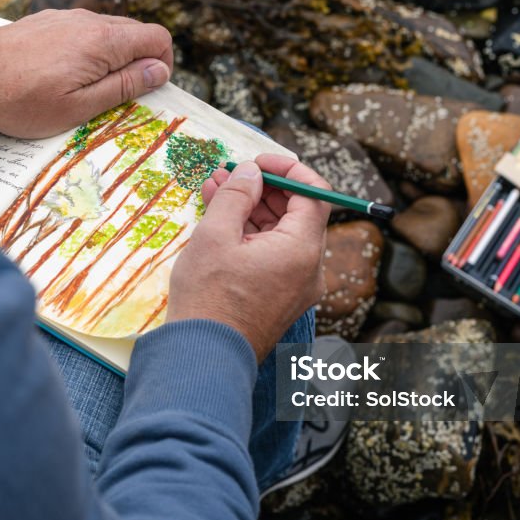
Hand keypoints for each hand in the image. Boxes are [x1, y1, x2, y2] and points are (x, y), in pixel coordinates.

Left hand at [0, 9, 173, 138]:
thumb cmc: (21, 101)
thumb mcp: (79, 107)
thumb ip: (124, 86)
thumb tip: (159, 71)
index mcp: (103, 41)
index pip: (157, 37)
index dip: (162, 65)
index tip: (146, 90)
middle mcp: (87, 21)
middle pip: (135, 34)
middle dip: (136, 64)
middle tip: (116, 98)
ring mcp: (65, 19)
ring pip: (108, 34)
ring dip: (110, 60)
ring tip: (85, 91)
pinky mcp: (47, 23)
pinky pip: (82, 34)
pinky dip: (86, 53)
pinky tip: (63, 77)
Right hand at [167, 155, 331, 360]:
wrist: (204, 358)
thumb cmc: (209, 299)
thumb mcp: (216, 235)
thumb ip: (236, 195)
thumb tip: (250, 172)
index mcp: (302, 250)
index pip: (315, 193)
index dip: (288, 169)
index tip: (257, 161)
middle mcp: (309, 270)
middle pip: (298, 214)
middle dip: (264, 189)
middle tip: (229, 174)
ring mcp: (296, 288)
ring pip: (281, 235)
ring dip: (253, 211)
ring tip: (215, 192)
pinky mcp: (279, 300)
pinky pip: (273, 257)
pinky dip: (252, 237)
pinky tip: (221, 223)